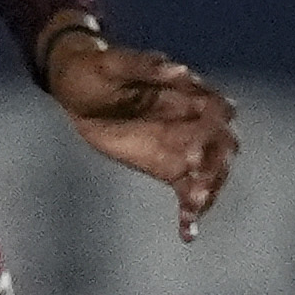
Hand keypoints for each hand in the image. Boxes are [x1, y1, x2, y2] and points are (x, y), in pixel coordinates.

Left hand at [45, 21, 238, 241]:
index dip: (214, 129)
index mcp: (186, 91)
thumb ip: (144, 66)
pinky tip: (187, 233)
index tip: (199, 148)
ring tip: (193, 208)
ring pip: (209, 172)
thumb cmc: (96, 68)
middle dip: (215, 166)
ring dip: (207, 191)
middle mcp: (192, 120)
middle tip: (198, 187)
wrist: (74, 87)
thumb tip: (179, 69)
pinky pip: (188, 191)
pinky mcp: (168, 166)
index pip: (216, 110)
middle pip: (221, 146)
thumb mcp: (111, 62)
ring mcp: (182, 145)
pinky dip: (191, 212)